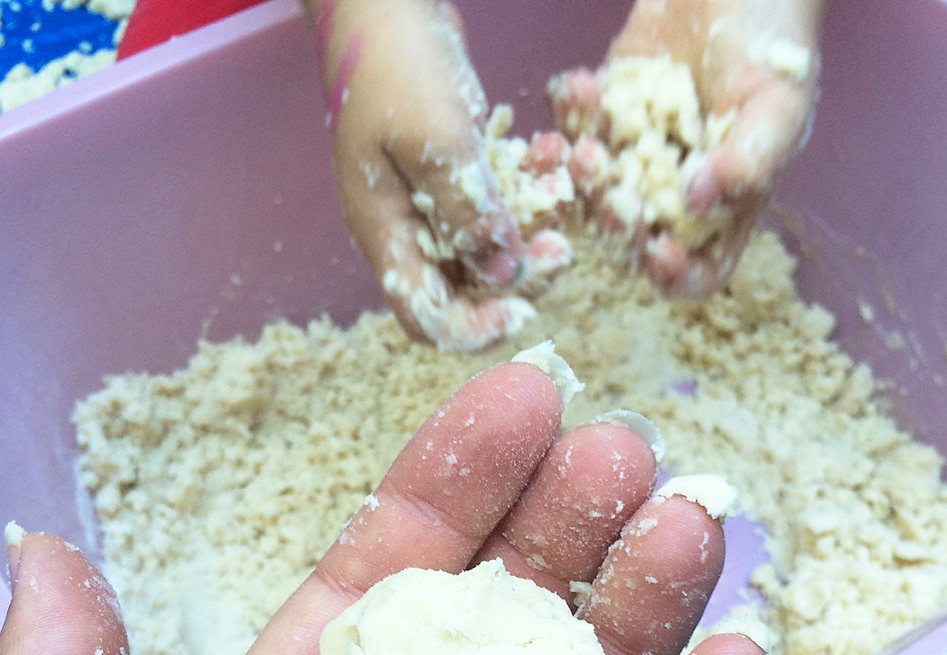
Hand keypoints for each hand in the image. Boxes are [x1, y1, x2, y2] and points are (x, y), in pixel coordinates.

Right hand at [306, 0, 536, 351]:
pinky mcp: (457, 180)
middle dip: (517, 282)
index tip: (521, 309)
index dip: (474, 329)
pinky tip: (548, 159)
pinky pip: (498, 210)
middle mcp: (409, 233)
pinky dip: (527, 195)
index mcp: (386, 237)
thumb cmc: (397, 66)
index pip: (427, 319)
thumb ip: (469, 213)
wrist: (386, 4)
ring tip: (560, 200)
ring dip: (531, 237)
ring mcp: (432, 206)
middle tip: (559, 252)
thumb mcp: (436, 141)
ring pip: (490, 254)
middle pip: (465, 294)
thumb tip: (507, 276)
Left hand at [553, 0, 823, 296]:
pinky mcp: (603, 119)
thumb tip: (700, 202)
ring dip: (585, 178)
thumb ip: (751, 162)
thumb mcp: (780, 106)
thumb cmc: (774, 45)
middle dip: (618, 225)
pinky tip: (579, 86)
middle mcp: (673, 195)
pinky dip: (569, 117)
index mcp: (723, 209)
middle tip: (614, 195)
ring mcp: (634, 160)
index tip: (659, 252)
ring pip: (594, 195)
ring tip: (586, 144)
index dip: (676, 277)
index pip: (698, 273)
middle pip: (634, 241)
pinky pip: (573, 134)